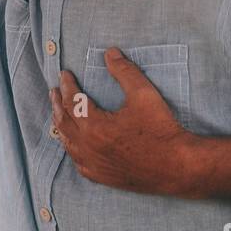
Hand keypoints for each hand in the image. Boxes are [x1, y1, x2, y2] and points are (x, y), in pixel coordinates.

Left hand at [49, 47, 193, 196]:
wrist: (176, 166)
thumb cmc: (161, 130)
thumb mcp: (144, 94)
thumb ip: (125, 71)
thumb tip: (110, 53)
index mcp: (95, 127)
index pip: (72, 101)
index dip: (67, 85)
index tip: (65, 74)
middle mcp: (89, 148)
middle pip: (64, 122)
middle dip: (58, 103)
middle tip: (54, 91)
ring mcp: (94, 165)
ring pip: (68, 143)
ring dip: (61, 125)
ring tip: (59, 113)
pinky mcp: (102, 177)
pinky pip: (78, 162)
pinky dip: (72, 148)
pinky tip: (74, 145)